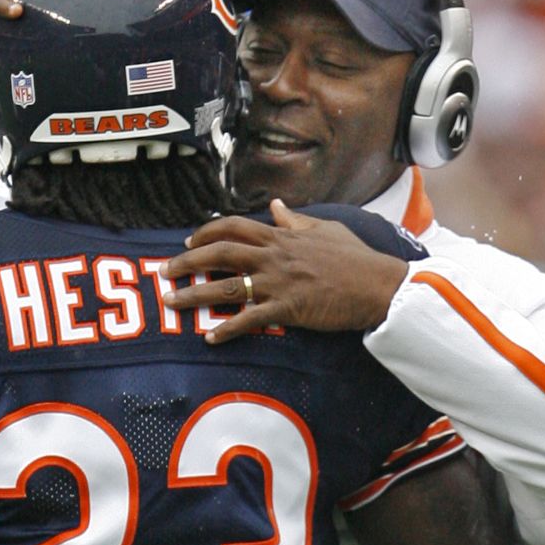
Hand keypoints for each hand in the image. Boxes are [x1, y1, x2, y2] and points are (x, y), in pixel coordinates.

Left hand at [160, 200, 409, 343]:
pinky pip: (249, 319)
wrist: (379, 285)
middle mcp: (274, 257)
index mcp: (281, 237)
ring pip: (225, 286)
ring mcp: (278, 283)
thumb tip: (276, 206)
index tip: (188, 240)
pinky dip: (227, 329)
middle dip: (187, 261)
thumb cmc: (356, 258)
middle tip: (165, 271)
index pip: (234, 227)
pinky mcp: (288, 308)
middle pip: (219, 253)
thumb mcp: (326, 229)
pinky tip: (210, 337)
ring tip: (171, 302)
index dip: (206, 232)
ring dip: (194, 294)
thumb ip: (295, 221)